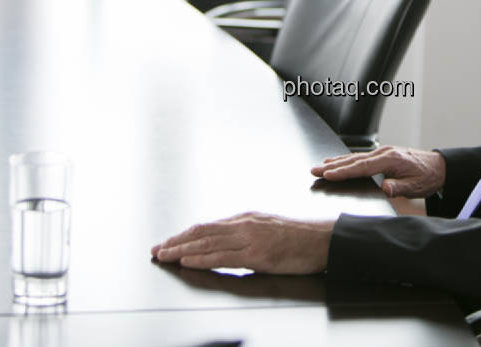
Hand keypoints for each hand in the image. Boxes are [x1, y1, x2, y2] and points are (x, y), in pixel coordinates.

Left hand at [151, 212, 333, 273]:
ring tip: (164, 255)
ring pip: (207, 243)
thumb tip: (226, 240)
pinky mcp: (256, 254)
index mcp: (246, 218)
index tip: (168, 241)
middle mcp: (244, 224)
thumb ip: (247, 232)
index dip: (184, 234)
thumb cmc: (300, 237)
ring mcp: (250, 238)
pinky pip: (223, 257)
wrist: (324, 239)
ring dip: (181, 250)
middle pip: (201, 232)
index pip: (207, 226)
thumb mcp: (268, 227)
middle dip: (176, 241)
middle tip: (157, 249)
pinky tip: (187, 261)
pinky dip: (201, 259)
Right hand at [311, 146, 444, 198]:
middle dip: (332, 166)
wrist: (439, 166)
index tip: (328, 175)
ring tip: (319, 166)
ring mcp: (382, 152)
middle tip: (314, 171)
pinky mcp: (382, 155)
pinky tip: (337, 162)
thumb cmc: (427, 176)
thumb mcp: (416, 186)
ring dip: (336, 162)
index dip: (343, 172)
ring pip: (354, 157)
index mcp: (390, 159)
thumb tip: (385, 188)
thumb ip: (399, 187)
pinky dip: (346, 160)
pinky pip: (360, 157)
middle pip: (353, 160)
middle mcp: (384, 153)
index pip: (362, 167)